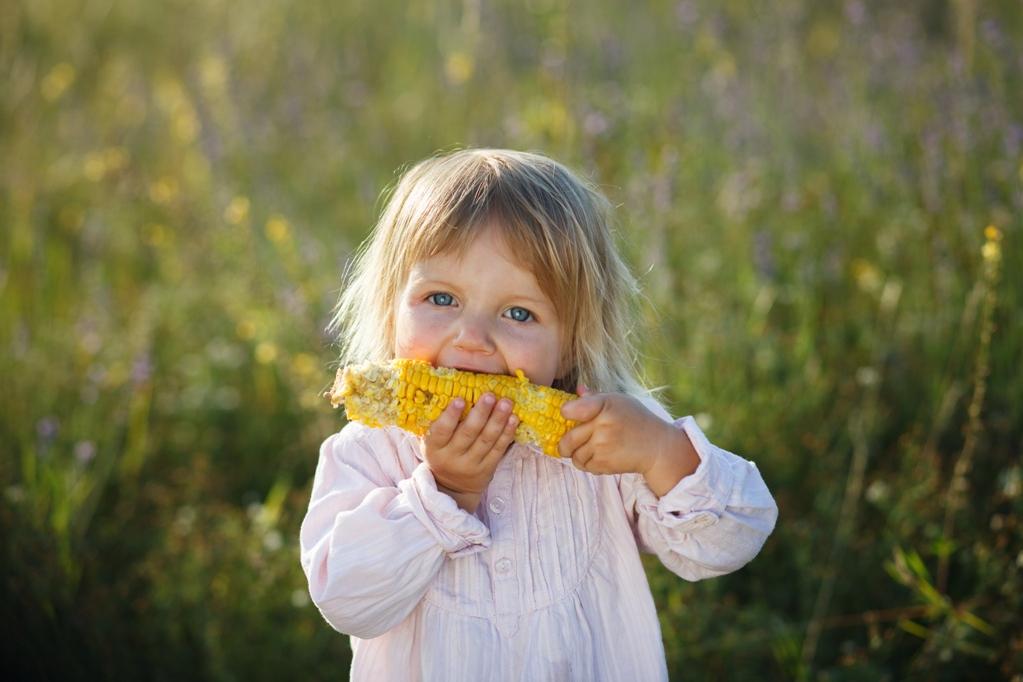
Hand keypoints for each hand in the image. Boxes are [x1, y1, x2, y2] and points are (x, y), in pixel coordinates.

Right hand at [421, 393, 517, 511]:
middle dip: (480, 413)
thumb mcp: (432, 442)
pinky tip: (513, 419)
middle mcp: (452, 457)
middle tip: (490, 395)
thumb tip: (451, 389)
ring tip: (506, 402)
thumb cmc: (442, 454)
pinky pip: (498, 450)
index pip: (442, 431)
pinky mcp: (487, 469)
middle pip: (468, 434)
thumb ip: (439, 423)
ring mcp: (471, 465)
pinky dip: (507, 434)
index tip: (461, 399)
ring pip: (486, 440)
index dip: (451, 415)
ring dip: (498, 420)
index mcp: (434, 448)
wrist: (452, 488)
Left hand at [558, 388, 699, 495]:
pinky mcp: (606, 464)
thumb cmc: (636, 420)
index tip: (567, 414)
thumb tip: (578, 388)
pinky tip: (598, 457)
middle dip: (565, 443)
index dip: (566, 412)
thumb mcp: (619, 401)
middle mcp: (603, 426)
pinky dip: (587, 464)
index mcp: (605, 405)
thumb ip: (595, 397)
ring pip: (575, 456)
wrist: (656, 446)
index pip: (571, 409)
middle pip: (568, 439)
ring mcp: (603, 446)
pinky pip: (585, 466)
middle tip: (569, 442)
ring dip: (577, 455)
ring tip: (588, 449)